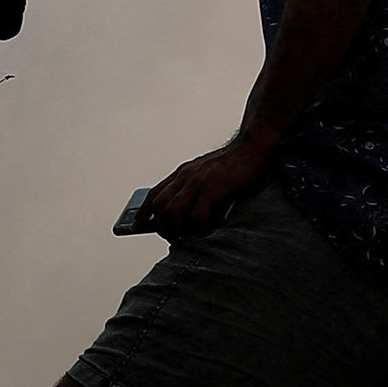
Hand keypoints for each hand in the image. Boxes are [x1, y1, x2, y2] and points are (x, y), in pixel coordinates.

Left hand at [141, 131, 277, 237]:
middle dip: (161, 226)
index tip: (136, 225)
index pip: (154, 194)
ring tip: (187, 237)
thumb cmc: (232, 163)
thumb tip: (185, 212)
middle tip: (172, 238)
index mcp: (181, 173)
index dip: (143, 212)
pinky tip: (207, 230)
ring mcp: (197, 183)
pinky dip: (199, 229)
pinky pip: (197, 216)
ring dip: (177, 230)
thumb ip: (193, 188)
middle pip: (159, 206)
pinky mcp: (212, 190)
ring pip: (172, 213)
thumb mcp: (205, 173)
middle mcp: (185, 177)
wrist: (251, 149)